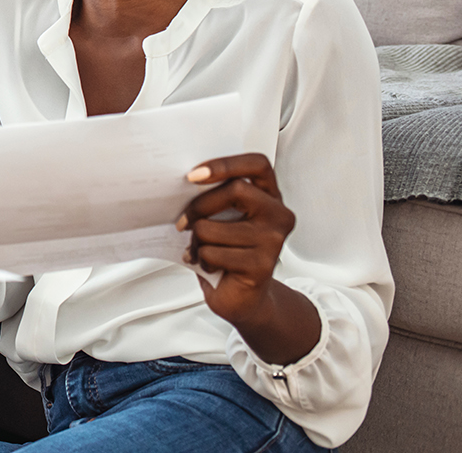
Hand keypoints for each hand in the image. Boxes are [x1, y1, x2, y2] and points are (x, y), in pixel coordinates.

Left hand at [178, 153, 298, 325]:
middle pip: (234, 190)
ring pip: (213, 227)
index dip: (226, 164)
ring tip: (201, 251)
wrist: (242, 297)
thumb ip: (216, 198)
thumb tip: (185, 183)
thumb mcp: (223, 219)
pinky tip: (210, 267)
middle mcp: (278, 215)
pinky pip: (213, 253)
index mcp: (269, 197)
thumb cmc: (227, 252)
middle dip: (198, 206)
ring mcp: (273, 241)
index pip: (257, 164)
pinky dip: (202, 260)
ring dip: (196, 241)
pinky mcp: (261, 266)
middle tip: (182, 222)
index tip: (194, 175)